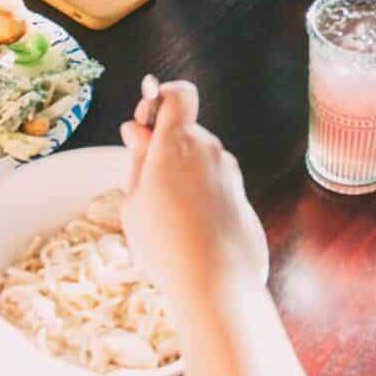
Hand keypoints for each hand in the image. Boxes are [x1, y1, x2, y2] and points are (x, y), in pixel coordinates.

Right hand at [120, 81, 266, 304]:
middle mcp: (208, 148)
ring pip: (200, 159)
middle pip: (185, 131)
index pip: (178, 94)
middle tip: (147, 184)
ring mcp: (229, 171)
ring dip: (182, 174)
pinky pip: (214, 182)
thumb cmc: (164, 243)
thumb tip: (135, 129)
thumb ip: (138, 159)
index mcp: (177, 143)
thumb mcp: (134, 201)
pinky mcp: (241, 194)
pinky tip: (189, 227)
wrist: (215, 282)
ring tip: (167, 216)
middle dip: (165, 148)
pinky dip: (200, 193)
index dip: (160, 99)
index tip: (144, 124)